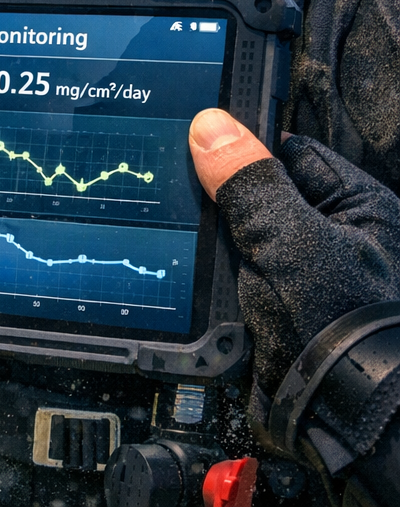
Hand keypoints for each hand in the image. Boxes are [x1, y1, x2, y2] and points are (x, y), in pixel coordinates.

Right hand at [188, 109, 399, 389]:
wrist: (342, 418)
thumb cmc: (344, 328)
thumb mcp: (289, 242)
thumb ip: (250, 182)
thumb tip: (212, 125)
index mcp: (358, 208)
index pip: (287, 152)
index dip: (240, 147)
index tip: (193, 143)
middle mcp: (335, 238)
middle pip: (259, 195)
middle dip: (222, 202)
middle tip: (187, 203)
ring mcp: (305, 276)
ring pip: (240, 238)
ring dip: (213, 245)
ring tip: (189, 246)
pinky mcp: (277, 310)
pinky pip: (233, 277)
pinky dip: (213, 280)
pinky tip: (194, 281)